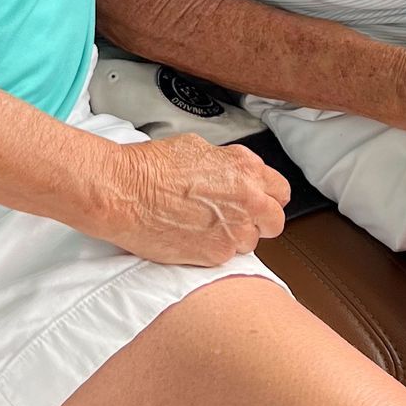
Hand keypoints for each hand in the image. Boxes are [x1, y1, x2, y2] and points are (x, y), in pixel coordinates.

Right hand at [92, 136, 289, 267]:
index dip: (267, 195)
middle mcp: (247, 201)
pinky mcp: (215, 255)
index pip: (280, 190)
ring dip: (235, 236)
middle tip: (236, 216)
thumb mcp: (198, 148)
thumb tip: (232, 172)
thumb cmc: (151, 168)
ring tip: (206, 226)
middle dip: (259, 219)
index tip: (256, 199)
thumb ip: (227, 164)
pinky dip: (212, 249)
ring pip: (250, 242)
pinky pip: (226, 257)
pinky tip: (192, 235)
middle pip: (275, 221)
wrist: (125, 193)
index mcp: (246, 170)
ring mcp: (233, 231)